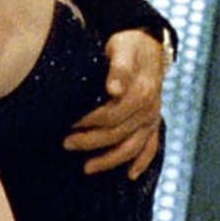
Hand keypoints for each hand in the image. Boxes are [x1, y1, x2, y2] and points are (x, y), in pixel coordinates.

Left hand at [64, 28, 164, 177]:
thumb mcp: (122, 49)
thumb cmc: (128, 46)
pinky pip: (151, 146)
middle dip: (90, 142)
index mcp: (140, 92)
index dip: (88, 123)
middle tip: (65, 143)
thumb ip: (118, 68)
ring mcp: (152, 118)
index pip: (111, 116)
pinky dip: (142, 162)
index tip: (67, 124)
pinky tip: (130, 176)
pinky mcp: (154, 122)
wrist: (148, 45)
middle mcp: (148, 109)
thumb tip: (113, 89)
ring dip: (110, 160)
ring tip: (87, 168)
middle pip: (118, 134)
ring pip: (132, 147)